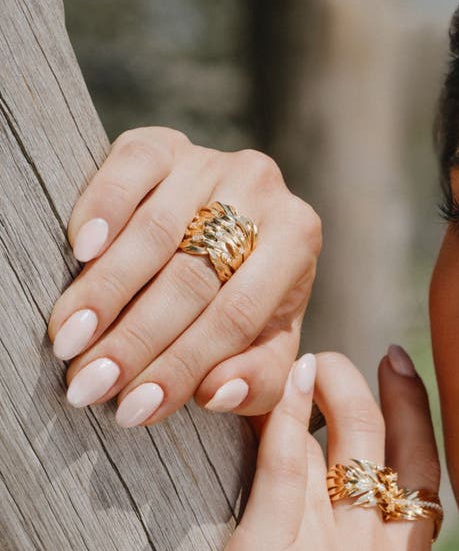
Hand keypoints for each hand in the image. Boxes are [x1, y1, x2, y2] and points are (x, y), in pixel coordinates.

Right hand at [47, 125, 321, 428]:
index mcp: (298, 239)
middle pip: (191, 279)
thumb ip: (259, 379)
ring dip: (105, 293)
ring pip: (154, 234)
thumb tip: (216, 394)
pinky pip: (128, 171)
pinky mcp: (162, 142)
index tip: (135, 408)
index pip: (235, 316)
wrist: (231, 224)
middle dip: (135, 340)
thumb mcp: (269, 345)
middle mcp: (261, 188)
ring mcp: (211, 159)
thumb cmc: (251, 300)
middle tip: (89, 384)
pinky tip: (79, 252)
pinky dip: (102, 209)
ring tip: (68, 341)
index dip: (181, 366)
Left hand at [206, 347, 439, 550]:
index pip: (424, 491)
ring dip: (334, 390)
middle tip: (369, 360)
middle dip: (385, 395)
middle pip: (395, 452)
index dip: (421, 432)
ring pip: (345, 443)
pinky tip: (279, 384)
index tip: (411, 392)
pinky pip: (284, 463)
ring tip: (315, 359)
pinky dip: (285, 414)